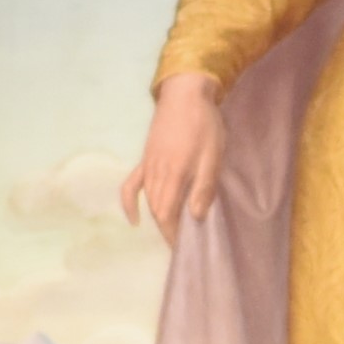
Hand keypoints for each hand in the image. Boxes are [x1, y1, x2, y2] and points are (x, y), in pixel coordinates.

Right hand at [123, 76, 228, 240]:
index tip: (183, 249)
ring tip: (170, 235)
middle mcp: (156, 174)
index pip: (168, 215)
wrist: (185, 94)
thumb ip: (204, 187)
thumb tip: (195, 217)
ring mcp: (148, 166)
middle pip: (158, 211)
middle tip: (182, 246)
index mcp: (174, 175)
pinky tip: (134, 219)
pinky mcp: (145, 158)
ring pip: (149, 201)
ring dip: (158, 220)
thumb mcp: (212, 156)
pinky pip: (132, 185)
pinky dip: (130, 203)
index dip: (173, 235)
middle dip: (168, 231)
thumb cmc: (204, 125)